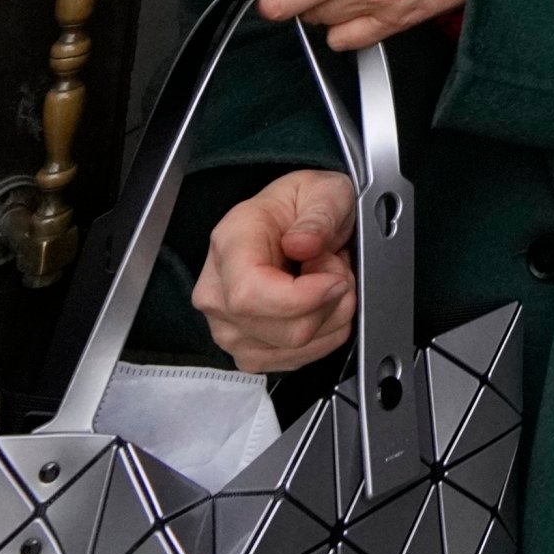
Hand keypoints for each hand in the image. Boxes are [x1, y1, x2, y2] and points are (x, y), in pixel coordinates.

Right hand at [191, 169, 355, 372]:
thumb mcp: (324, 192)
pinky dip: (323, 338)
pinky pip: (294, 360)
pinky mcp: (245, 350)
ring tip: (326, 282)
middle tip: (336, 268)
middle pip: (281, 329)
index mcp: (230, 243)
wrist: (290, 220)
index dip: (302, 298)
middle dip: (328, 303)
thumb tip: (303, 245)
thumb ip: (319, 215)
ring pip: (292, 348)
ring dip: (330, 319)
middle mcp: (217, 291)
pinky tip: (320, 307)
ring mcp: (227, 326)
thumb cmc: (301, 205)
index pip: (250, 294)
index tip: (335, 280)